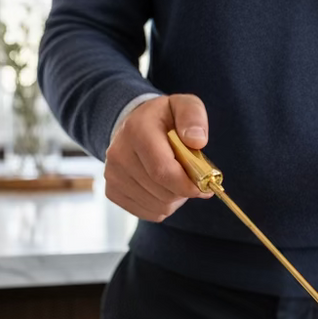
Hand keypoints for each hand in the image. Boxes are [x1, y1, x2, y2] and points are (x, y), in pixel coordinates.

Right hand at [104, 94, 212, 220]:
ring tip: (174, 178)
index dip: (188, 185)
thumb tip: (197, 140)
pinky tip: (162, 187)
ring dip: (175, 198)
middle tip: (191, 177)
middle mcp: (119, 154)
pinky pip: (148, 213)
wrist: (134, 126)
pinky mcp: (112, 191)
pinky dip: (163, 206)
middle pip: (163, 192)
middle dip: (184, 190)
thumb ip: (193, 117)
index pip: (163, 170)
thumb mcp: (183, 106)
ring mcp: (112, 175)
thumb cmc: (165, 119)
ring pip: (158, 206)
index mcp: (137, 130)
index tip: (205, 186)